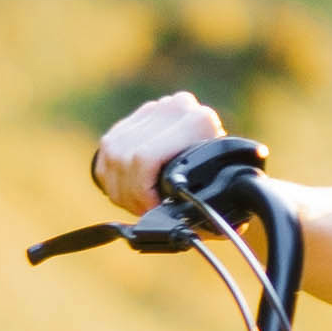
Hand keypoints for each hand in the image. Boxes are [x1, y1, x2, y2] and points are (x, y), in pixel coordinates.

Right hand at [90, 87, 225, 215]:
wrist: (220, 148)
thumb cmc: (223, 177)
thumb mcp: (221, 188)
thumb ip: (210, 202)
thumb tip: (200, 223)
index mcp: (198, 121)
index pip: (144, 158)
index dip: (143, 193)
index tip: (155, 210)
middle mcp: (173, 107)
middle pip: (125, 159)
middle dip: (130, 194)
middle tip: (146, 211)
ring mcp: (152, 109)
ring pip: (114, 155)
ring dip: (120, 188)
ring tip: (139, 204)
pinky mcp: (134, 118)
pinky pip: (107, 151)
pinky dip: (112, 177)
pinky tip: (128, 190)